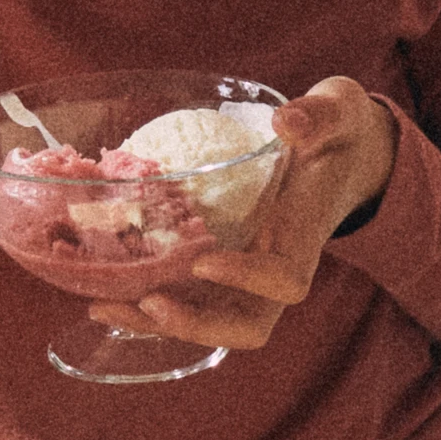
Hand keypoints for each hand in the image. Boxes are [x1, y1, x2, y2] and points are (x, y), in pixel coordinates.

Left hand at [104, 77, 394, 358]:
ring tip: (103, 306)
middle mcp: (275, 268)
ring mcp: (247, 277)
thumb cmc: (336, 134)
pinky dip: (146, 304)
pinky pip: (186, 300)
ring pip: (207, 322)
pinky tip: (100, 293)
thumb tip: (287, 122)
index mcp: (303, 236)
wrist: (339, 157)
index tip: (204, 263)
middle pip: (245, 326)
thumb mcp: (338, 113)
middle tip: (149, 303)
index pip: (285, 279)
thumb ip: (319, 116)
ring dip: (156, 323)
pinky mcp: (221, 269)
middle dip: (196, 325)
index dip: (249, 280)